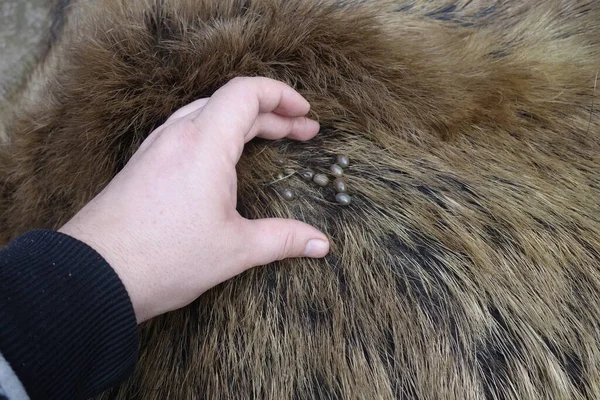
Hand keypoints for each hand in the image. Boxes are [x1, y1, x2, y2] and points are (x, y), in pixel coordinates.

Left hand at [59, 77, 329, 322]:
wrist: (95, 275)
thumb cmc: (165, 258)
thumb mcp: (235, 249)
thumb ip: (284, 239)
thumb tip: (322, 244)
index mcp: (204, 143)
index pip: (247, 93)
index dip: (281, 95)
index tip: (305, 114)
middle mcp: (178, 135)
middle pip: (231, 103)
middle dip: (272, 114)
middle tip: (302, 132)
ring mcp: (156, 148)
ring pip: (207, 115)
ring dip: (243, 122)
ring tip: (271, 137)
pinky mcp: (143, 164)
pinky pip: (186, 131)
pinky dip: (217, 133)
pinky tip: (225, 158)